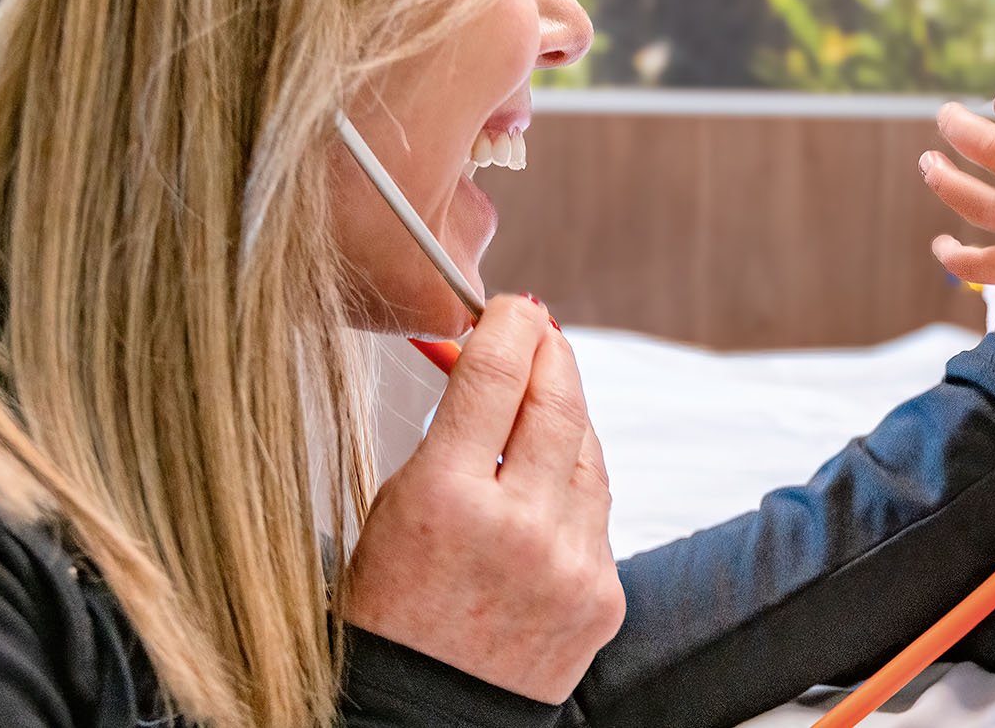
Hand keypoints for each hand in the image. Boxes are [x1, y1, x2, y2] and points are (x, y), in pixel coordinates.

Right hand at [344, 296, 623, 701]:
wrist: (424, 717)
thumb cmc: (391, 612)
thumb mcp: (392, 509)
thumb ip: (448, 435)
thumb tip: (485, 358)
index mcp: (445, 501)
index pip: (495, 375)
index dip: (509, 325)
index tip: (513, 307)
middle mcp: (517, 528)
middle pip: (557, 401)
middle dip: (551, 353)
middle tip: (540, 329)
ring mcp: (569, 563)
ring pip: (588, 451)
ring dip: (568, 415)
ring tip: (542, 398)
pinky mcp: (603, 594)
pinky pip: (598, 511)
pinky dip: (576, 484)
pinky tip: (550, 478)